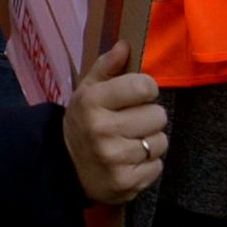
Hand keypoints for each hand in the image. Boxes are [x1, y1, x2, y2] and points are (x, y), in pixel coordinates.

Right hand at [65, 42, 169, 203]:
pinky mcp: (127, 182)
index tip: (136, 95)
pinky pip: (158, 166)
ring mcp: (115, 158)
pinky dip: (148, 164)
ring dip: (149, 141)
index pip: (143, 86)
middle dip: (148, 117)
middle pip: (158, 115)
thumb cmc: (83, 122)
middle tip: (131, 122)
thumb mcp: (87, 91)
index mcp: (93, 101)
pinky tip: (130, 160)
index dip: (145, 89)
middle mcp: (103, 129)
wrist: (65, 165)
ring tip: (130, 142)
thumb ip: (107, 67)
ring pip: (161, 142)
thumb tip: (126, 45)